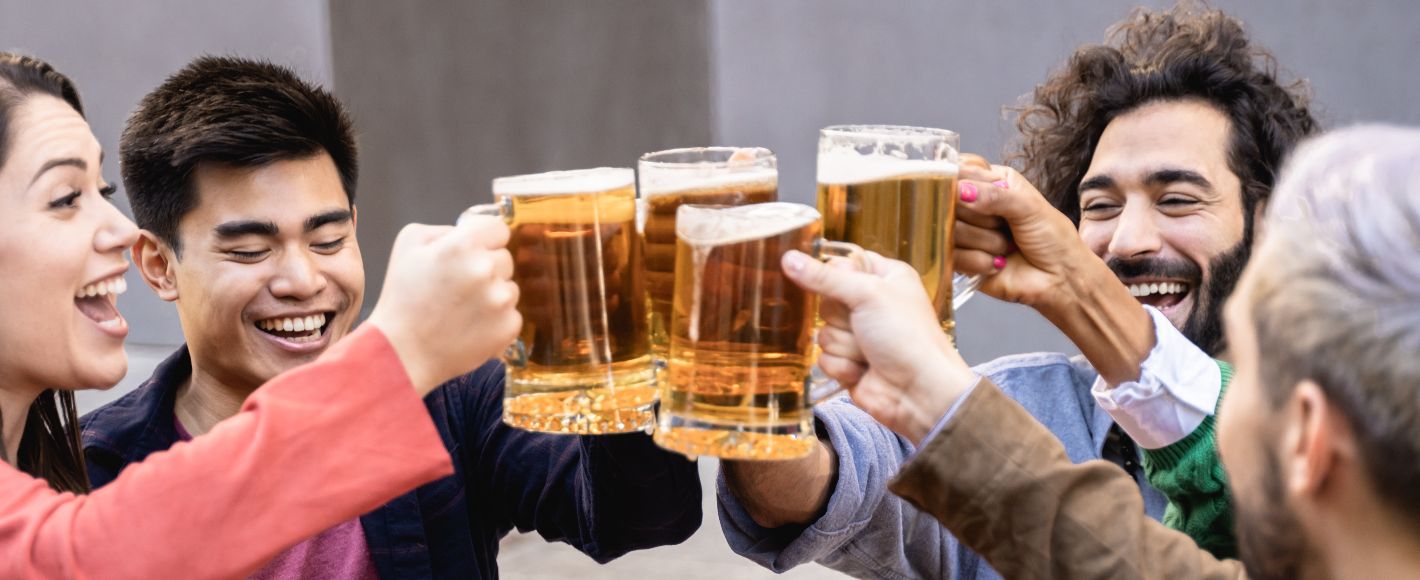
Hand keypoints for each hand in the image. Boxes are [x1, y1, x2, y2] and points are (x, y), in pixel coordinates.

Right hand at [367, 215, 519, 394]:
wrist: (401, 352)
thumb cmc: (402, 298)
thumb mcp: (408, 244)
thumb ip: (444, 229)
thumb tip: (469, 230)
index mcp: (463, 244)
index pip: (498, 228)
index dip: (485, 239)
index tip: (475, 252)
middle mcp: (486, 269)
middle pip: (505, 259)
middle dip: (486, 269)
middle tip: (459, 287)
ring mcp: (500, 300)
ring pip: (510, 287)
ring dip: (493, 295)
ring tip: (462, 310)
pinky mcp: (508, 327)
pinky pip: (512, 314)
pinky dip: (496, 321)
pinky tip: (470, 326)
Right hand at [782, 251, 976, 444]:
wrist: (918, 391)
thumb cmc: (908, 338)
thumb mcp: (867, 295)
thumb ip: (824, 278)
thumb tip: (790, 259)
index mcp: (885, 277)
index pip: (842, 264)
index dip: (837, 277)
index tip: (846, 288)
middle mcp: (872, 304)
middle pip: (826, 301)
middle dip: (841, 318)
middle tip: (864, 325)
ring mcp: (860, 335)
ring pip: (823, 331)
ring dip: (844, 345)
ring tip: (869, 350)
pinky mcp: (849, 362)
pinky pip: (823, 357)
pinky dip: (842, 365)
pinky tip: (863, 369)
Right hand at [953, 157, 1100, 312]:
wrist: (1061, 280)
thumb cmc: (1053, 239)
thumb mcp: (1030, 207)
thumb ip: (994, 196)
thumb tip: (961, 192)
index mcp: (992, 182)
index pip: (961, 169)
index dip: (966, 184)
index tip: (980, 197)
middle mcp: (975, 205)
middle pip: (950, 201)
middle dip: (983, 218)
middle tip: (1005, 226)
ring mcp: (964, 233)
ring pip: (951, 229)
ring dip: (986, 242)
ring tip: (1006, 247)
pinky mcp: (960, 260)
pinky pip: (953, 256)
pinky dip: (980, 261)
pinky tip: (998, 263)